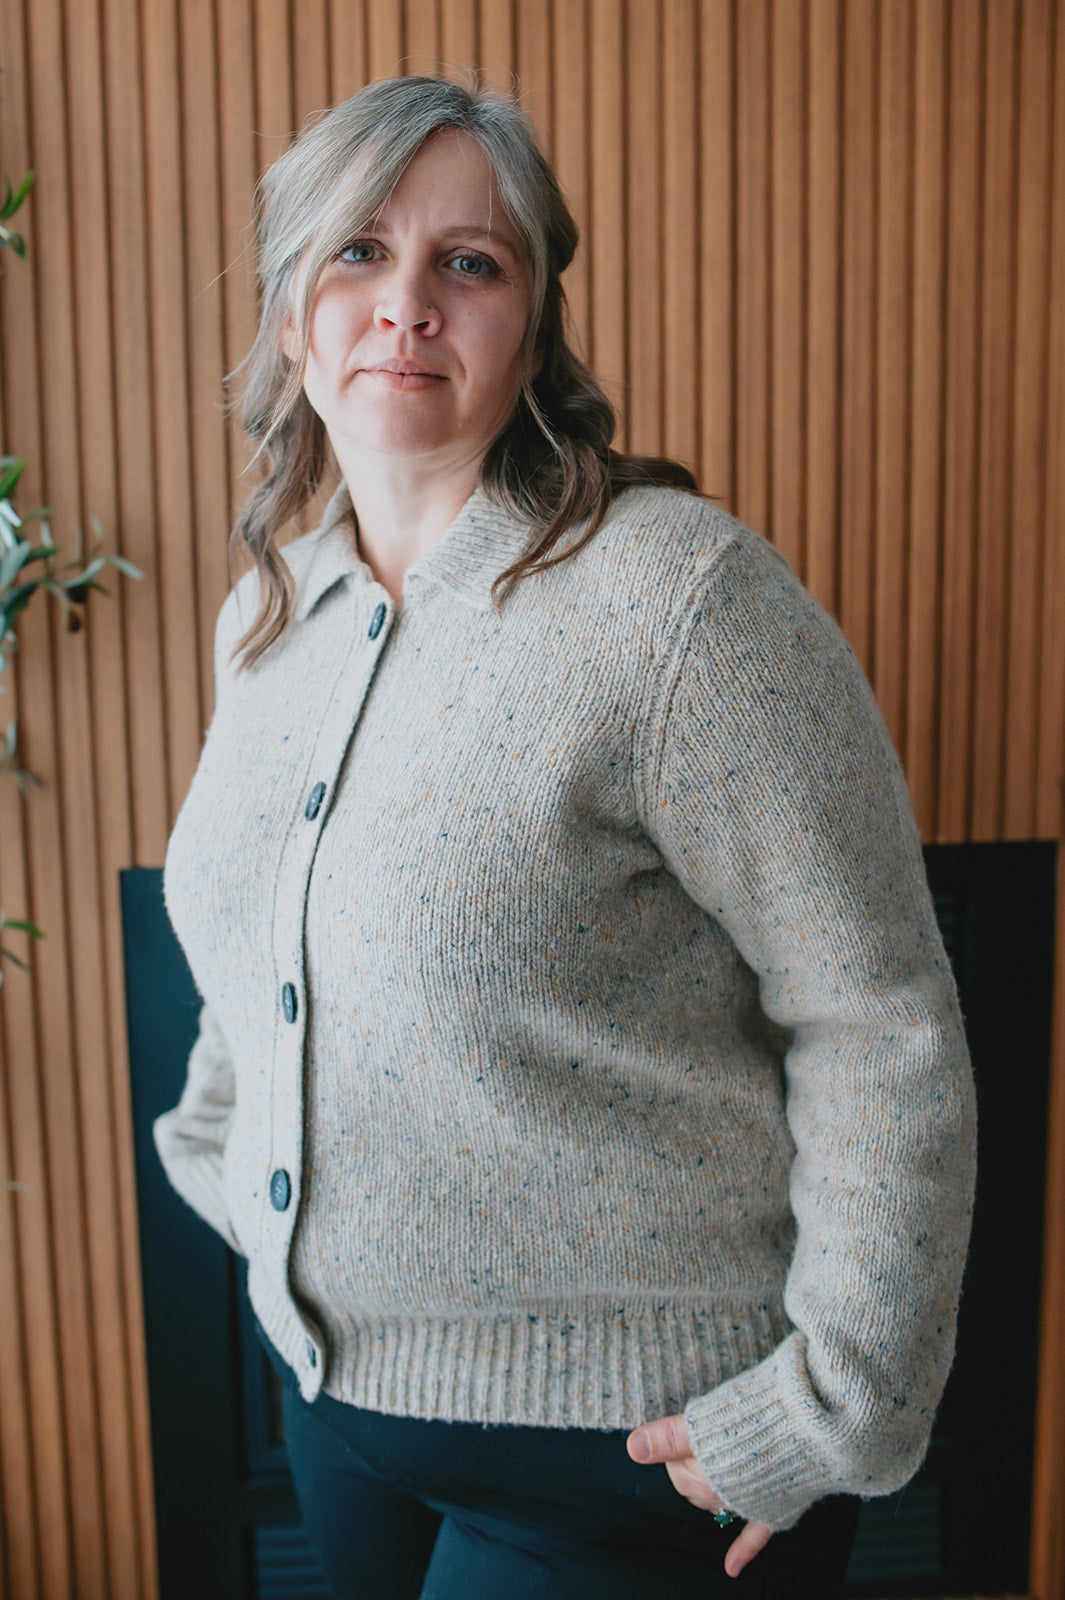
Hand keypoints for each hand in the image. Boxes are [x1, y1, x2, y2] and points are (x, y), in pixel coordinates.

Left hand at [626, 1413, 774, 1577]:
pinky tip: (730, 1569)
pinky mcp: (774, 1510)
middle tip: (702, 1439)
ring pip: (716, 1505)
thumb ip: (668, 1437)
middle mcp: (723, 1495)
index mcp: (704, 1475)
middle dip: (690, 1466)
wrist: (809, 1428)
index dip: (676, 1447)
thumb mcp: (704, 1421)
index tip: (686, 1429)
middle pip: (692, 1487)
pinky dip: (742, 1551)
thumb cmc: (754, 1416)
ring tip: (715, 1465)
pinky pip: (754, 1536)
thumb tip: (633, 1449)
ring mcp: (749, 1505)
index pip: (673, 1470)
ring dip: (711, 1492)